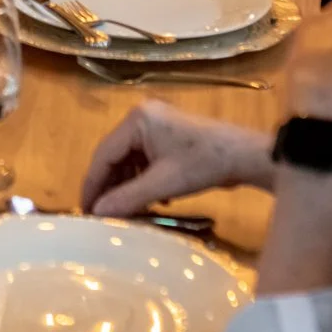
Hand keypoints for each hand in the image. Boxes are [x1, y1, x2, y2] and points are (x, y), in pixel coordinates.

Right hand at [80, 100, 272, 216]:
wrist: (246, 156)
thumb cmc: (204, 164)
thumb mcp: (164, 184)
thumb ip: (127, 197)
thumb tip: (97, 213)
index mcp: (137, 120)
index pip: (103, 155)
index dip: (92, 185)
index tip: (84, 211)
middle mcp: (142, 116)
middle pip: (114, 156)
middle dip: (110, 187)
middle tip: (102, 215)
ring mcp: (156, 124)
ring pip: (129, 160)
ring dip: (127, 186)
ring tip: (126, 211)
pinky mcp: (168, 136)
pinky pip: (144, 159)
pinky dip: (143, 179)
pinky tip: (152, 200)